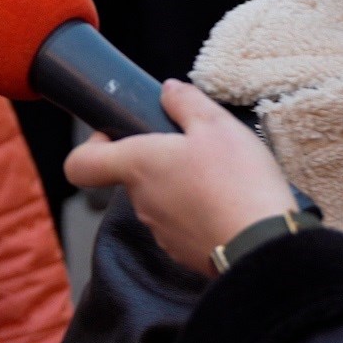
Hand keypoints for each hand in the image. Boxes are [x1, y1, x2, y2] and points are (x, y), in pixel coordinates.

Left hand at [65, 79, 296, 273]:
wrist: (263, 245)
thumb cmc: (237, 181)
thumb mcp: (217, 125)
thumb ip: (186, 102)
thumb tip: (168, 90)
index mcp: (137, 166)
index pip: (79, 164)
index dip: (91, 146)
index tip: (117, 133)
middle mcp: (140, 202)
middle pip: (132, 176)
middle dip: (157, 159)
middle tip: (195, 146)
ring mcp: (160, 231)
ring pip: (159, 199)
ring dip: (180, 185)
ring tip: (221, 176)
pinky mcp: (183, 252)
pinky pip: (181, 223)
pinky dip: (198, 212)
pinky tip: (228, 202)